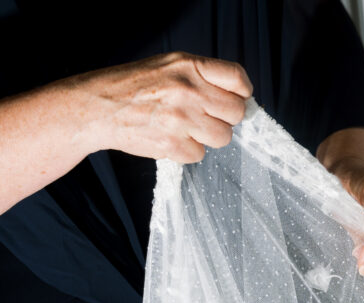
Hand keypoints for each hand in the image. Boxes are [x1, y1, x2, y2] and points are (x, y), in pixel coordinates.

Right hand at [78, 52, 252, 162]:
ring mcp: (182, 119)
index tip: (240, 99)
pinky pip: (200, 154)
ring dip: (209, 137)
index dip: (243, 92)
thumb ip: (200, 76)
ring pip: (223, 137)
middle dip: (225, 119)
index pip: (236, 77)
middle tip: (207, 118)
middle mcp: (188, 90)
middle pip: (235, 113)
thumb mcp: (167, 66)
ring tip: (187, 129)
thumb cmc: (134, 86)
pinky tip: (171, 139)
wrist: (99, 106)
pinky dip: (188, 151)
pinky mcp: (173, 144)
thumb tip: (233, 95)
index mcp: (188, 66)